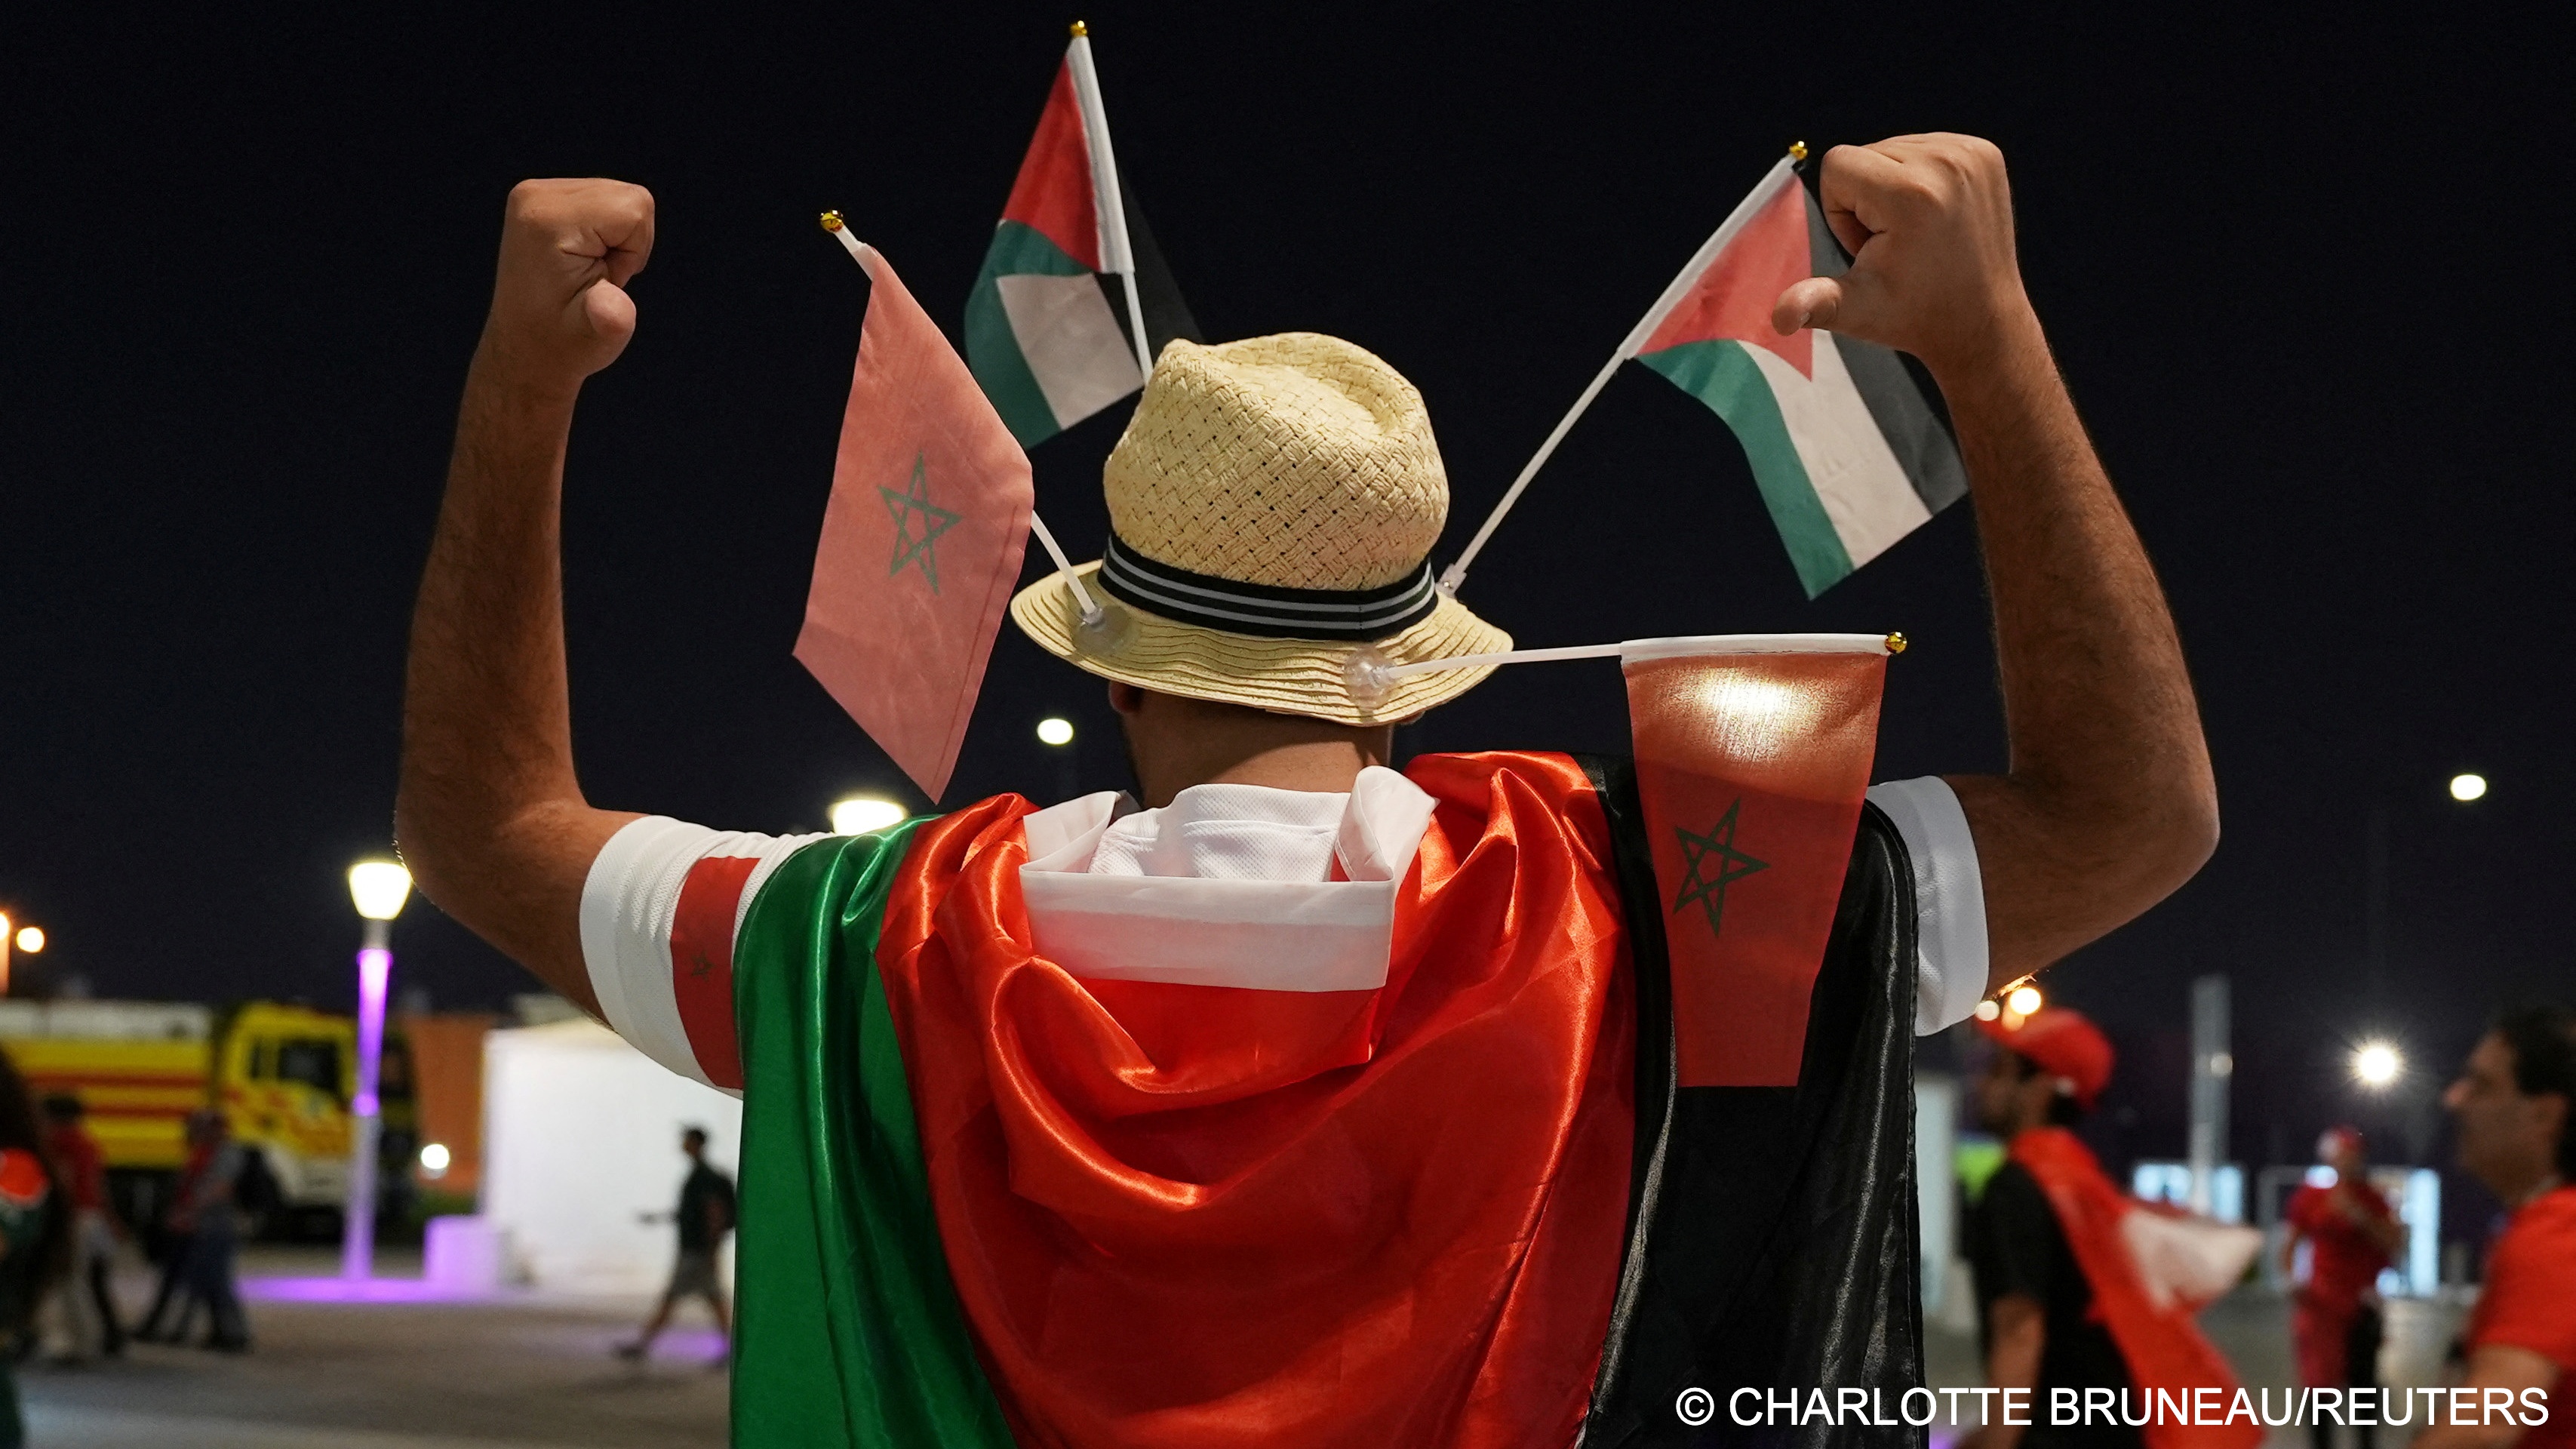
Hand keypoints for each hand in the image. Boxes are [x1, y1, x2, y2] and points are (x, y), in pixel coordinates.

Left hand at [478, 178, 655, 393]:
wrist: (524, 348)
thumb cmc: (562, 345)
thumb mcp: (597, 339)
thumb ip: (610, 319)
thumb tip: (612, 309)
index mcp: (549, 221)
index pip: (634, 207)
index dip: (634, 251)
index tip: (603, 280)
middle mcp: (537, 195)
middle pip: (629, 196)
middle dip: (627, 243)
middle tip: (594, 279)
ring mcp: (536, 193)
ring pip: (619, 196)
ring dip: (617, 239)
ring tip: (587, 272)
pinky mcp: (542, 198)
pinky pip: (603, 199)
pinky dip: (606, 232)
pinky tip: (581, 260)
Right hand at [1771, 134, 2033, 377]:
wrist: (1981, 321)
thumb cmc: (1915, 315)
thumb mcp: (1856, 309)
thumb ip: (1813, 301)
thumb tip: (1780, 318)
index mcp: (1911, 194)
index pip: (1837, 164)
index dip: (1840, 210)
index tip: (1871, 244)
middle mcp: (1945, 164)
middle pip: (1864, 153)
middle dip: (1865, 198)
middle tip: (1896, 244)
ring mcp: (1970, 155)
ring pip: (1892, 148)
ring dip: (1891, 187)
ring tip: (1916, 232)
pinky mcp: (1985, 153)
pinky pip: (1925, 147)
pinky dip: (1920, 177)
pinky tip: (1935, 215)